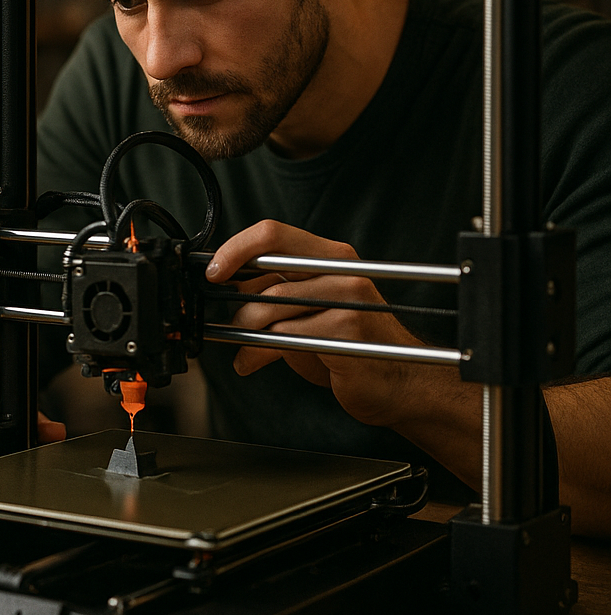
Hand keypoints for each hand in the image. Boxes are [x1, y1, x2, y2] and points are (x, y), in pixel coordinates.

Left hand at [207, 219, 427, 427]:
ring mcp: (349, 299)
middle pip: (270, 267)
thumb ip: (278, 289)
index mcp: (332, 258)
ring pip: (270, 305)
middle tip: (229, 318)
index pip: (273, 233)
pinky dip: (257, 353)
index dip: (236, 248)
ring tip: (245, 347)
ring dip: (246, 331)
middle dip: (239, 298)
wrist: (399, 381)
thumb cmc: (351, 345)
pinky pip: (283, 337)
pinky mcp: (347, 330)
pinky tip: (252, 362)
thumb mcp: (312, 308)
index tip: (214, 271)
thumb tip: (230, 282)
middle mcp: (343, 271)